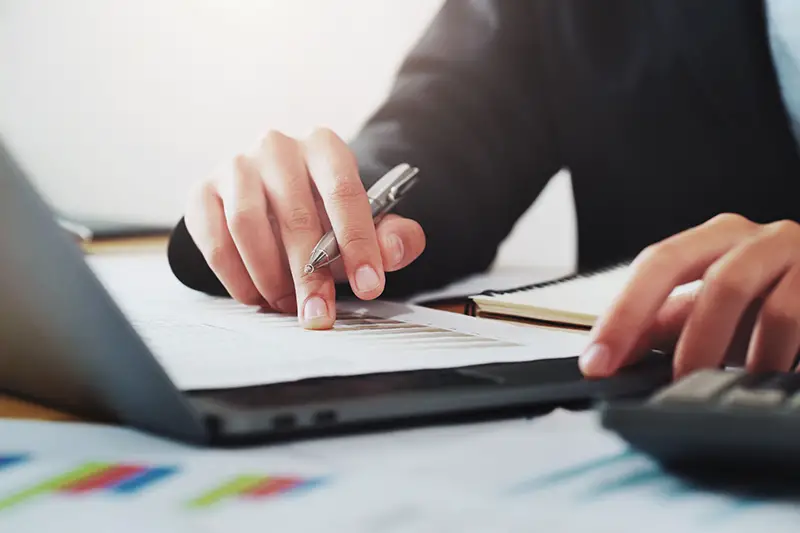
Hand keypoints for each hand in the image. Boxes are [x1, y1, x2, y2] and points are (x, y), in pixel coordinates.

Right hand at [183, 128, 425, 328]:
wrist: (271, 202)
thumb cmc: (323, 214)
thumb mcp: (365, 224)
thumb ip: (392, 238)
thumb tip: (392, 252)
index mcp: (324, 147)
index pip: (344, 191)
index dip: (358, 243)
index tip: (369, 285)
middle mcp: (277, 148)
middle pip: (294, 215)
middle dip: (309, 275)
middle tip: (319, 314)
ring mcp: (235, 167)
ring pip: (247, 225)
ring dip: (268, 276)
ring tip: (285, 304)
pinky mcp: (202, 192)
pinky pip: (214, 240)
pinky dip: (235, 277)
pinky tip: (255, 295)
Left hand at [579, 213, 799, 377]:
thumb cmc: (764, 297)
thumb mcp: (707, 307)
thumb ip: (657, 325)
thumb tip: (605, 356)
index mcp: (714, 239)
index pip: (658, 264)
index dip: (624, 315)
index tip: (597, 363)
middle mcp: (759, 238)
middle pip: (720, 281)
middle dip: (690, 341)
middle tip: (670, 386)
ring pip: (771, 310)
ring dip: (737, 354)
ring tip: (719, 388)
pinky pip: (799, 322)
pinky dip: (776, 358)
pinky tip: (763, 378)